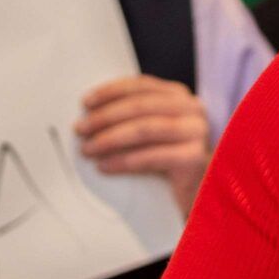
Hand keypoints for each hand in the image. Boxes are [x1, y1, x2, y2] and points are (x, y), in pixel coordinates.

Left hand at [75, 75, 211, 215]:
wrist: (198, 194)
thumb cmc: (168, 161)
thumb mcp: (153, 132)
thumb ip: (134, 116)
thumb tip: (89, 112)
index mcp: (179, 96)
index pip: (141, 85)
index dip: (110, 92)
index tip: (85, 103)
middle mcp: (192, 108)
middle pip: (140, 106)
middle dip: (105, 117)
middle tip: (79, 130)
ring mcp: (197, 132)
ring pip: (144, 129)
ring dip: (110, 139)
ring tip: (87, 149)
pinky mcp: (195, 158)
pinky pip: (152, 157)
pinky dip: (124, 161)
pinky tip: (104, 167)